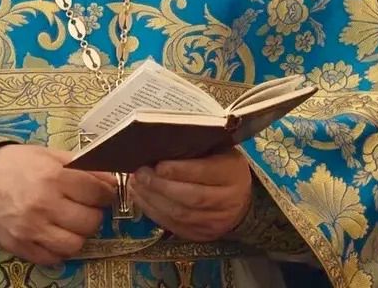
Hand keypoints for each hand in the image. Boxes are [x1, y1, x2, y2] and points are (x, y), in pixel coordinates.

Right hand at [0, 144, 116, 265]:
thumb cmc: (13, 163)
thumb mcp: (46, 154)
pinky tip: (53, 235)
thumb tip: (110, 178)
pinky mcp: (20, 246)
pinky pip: (52, 258)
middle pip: (90, 221)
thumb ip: (79, 165)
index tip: (103, 193)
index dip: (106, 193)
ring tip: (70, 224)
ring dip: (78, 235)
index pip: (98, 192)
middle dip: (94, 214)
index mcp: (53, 176)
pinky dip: (58, 250)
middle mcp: (44, 204)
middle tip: (86, 207)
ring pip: (75, 245)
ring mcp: (31, 228)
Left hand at [128, 148, 252, 241]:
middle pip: (191, 197)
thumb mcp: (217, 149)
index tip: (157, 164)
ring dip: (153, 200)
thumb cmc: (222, 165)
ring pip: (180, 214)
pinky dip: (154, 212)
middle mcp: (228, 200)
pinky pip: (174, 226)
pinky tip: (141, 198)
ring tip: (136, 184)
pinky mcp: (202, 235)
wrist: (241, 199)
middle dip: (160, 185)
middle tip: (140, 173)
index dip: (179, 170)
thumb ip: (196, 147)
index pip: (205, 172)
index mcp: (232, 172)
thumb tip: (160, 143)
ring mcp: (216, 221)